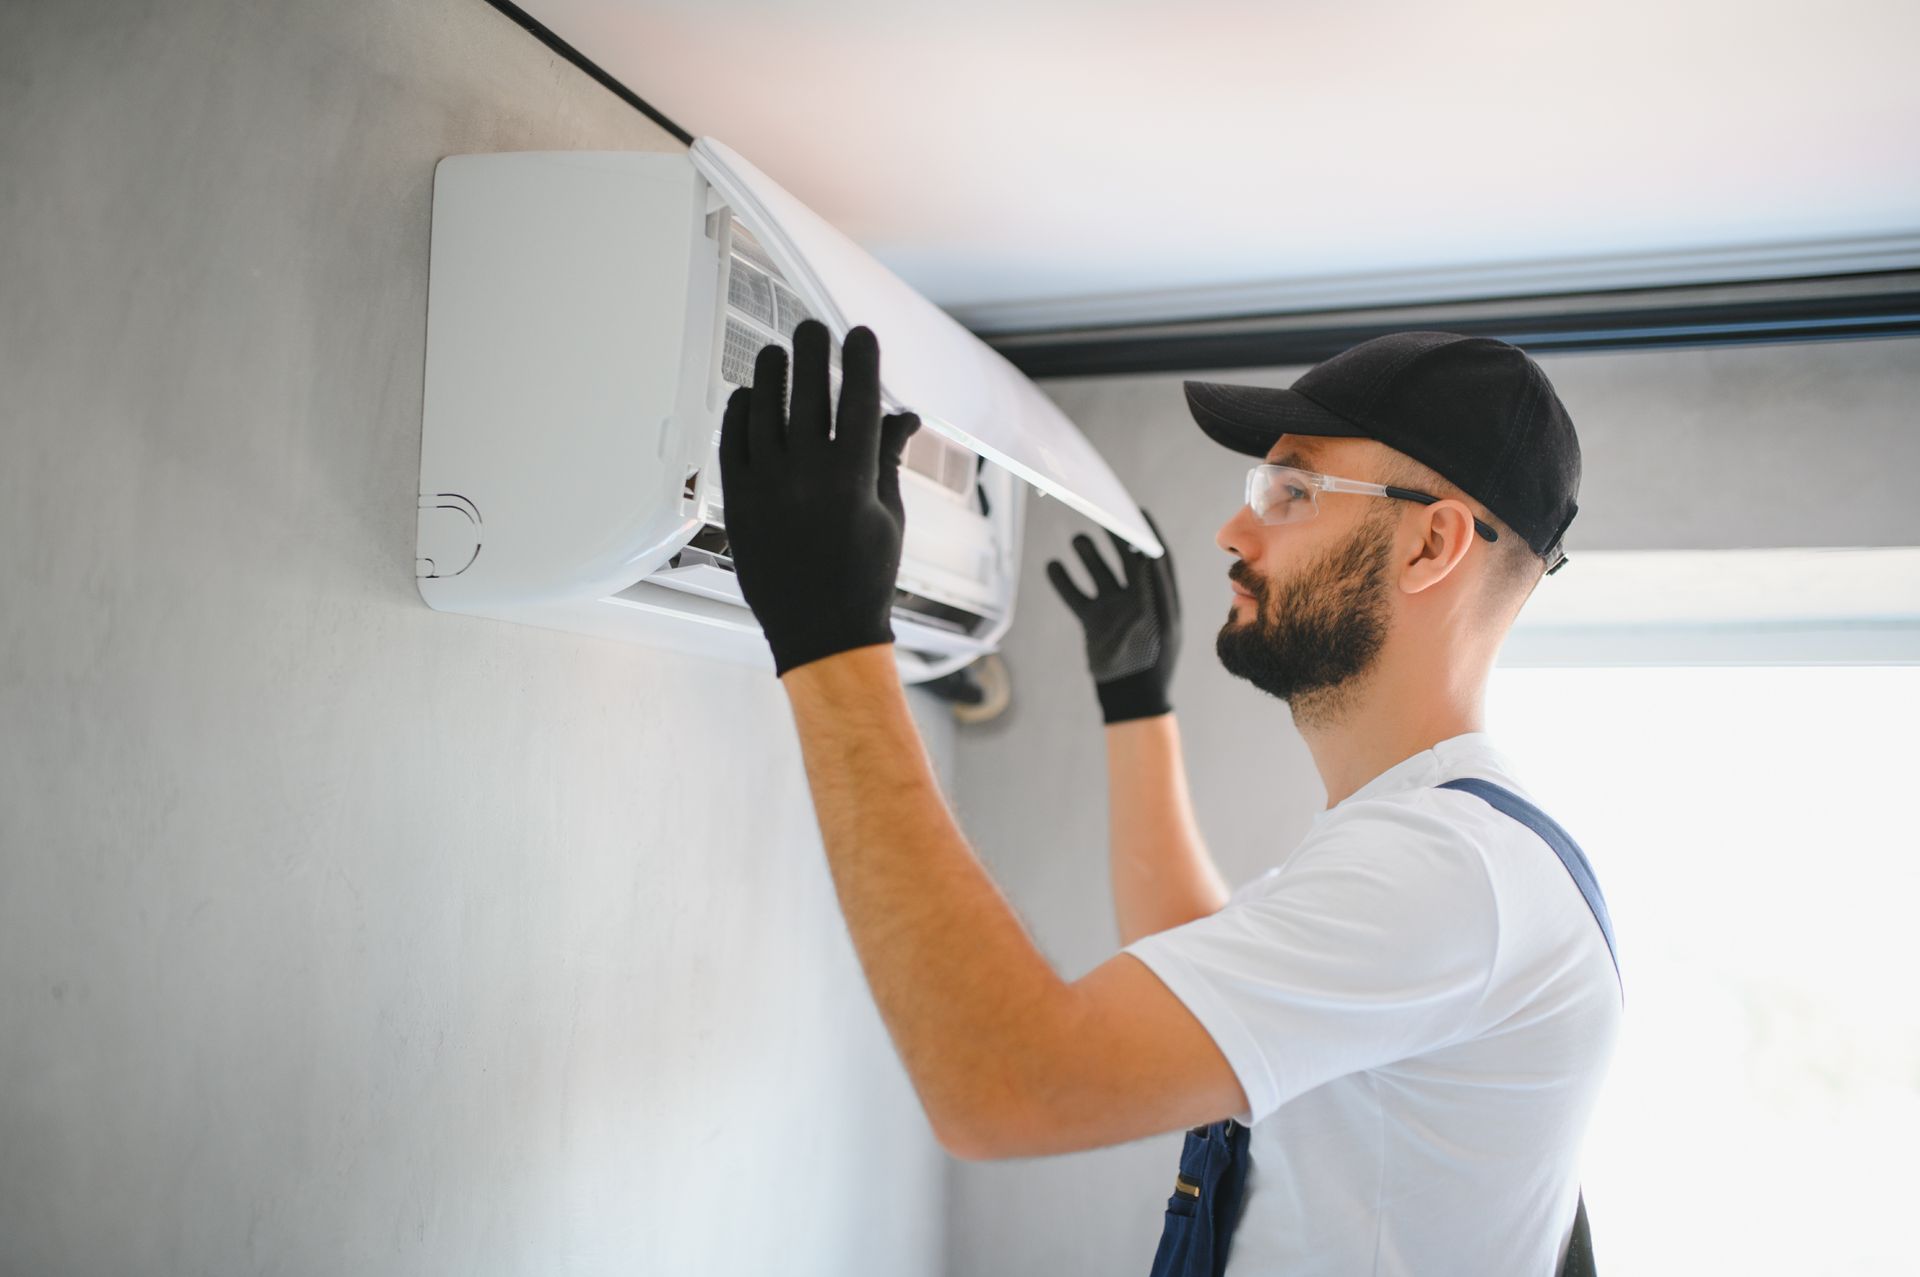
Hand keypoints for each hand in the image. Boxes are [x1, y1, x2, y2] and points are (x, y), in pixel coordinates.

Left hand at [719, 320, 920, 676]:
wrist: (821, 631)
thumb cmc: (863, 577)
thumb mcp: (890, 517)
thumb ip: (888, 460)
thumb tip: (902, 415)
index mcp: (855, 478)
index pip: (859, 400)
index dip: (860, 360)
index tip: (860, 335)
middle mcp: (809, 476)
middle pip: (808, 393)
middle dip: (813, 352)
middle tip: (813, 328)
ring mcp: (768, 487)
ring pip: (764, 411)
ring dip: (772, 374)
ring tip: (778, 352)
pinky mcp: (738, 502)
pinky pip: (733, 442)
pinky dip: (740, 413)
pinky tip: (749, 396)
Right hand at [1046, 511, 1179, 722]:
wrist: (1130, 698)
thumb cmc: (1151, 663)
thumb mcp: (1157, 624)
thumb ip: (1152, 589)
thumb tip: (1148, 554)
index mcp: (1161, 597)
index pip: (1156, 556)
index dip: (1149, 533)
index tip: (1138, 511)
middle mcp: (1139, 599)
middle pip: (1126, 559)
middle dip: (1116, 538)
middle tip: (1102, 514)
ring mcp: (1115, 610)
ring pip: (1100, 573)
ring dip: (1089, 556)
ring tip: (1078, 539)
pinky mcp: (1095, 622)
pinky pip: (1077, 595)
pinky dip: (1064, 581)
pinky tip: (1052, 565)